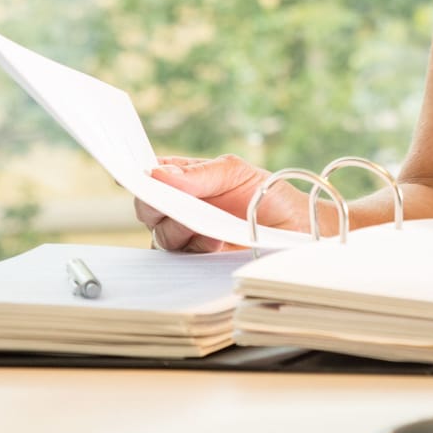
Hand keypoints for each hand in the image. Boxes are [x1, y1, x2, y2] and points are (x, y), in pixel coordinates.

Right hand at [137, 154, 315, 252]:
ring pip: (160, 235)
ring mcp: (185, 234)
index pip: (150, 175)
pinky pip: (175, 259)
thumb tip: (157, 174)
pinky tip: (214, 244)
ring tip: (211, 228)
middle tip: (182, 207)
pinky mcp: (194, 259)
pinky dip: (192, 250)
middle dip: (160, 207)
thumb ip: (199, 173)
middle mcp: (179, 206)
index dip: (139, 177)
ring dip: (181, 230)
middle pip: (147, 208)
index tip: (143, 180)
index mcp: (184, 178)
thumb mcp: (236, 172)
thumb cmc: (265, 194)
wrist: (294, 228)